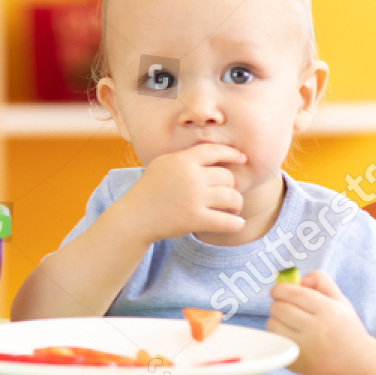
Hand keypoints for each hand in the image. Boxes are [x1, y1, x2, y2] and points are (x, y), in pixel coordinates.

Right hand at [120, 144, 245, 243]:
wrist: (133, 218)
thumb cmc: (148, 190)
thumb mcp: (162, 164)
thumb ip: (185, 156)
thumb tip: (214, 152)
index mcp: (183, 161)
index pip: (215, 151)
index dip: (232, 154)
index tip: (242, 159)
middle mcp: (191, 177)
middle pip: (228, 177)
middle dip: (229, 187)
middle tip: (226, 196)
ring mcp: (194, 198)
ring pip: (233, 197)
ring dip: (236, 205)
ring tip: (232, 210)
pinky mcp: (195, 219)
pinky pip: (228, 222)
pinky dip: (236, 223)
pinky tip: (236, 223)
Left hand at [267, 270, 375, 374]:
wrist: (354, 362)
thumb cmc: (344, 328)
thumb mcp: (340, 301)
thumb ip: (322, 282)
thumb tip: (299, 279)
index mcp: (329, 311)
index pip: (294, 294)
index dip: (280, 289)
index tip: (278, 290)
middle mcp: (316, 329)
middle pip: (279, 308)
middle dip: (278, 304)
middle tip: (286, 307)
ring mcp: (305, 347)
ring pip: (272, 324)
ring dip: (276, 320)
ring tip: (290, 322)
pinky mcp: (295, 361)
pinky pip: (274, 340)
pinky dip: (277, 335)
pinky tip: (290, 335)